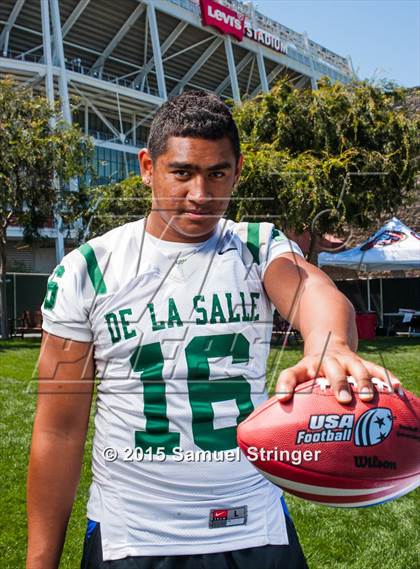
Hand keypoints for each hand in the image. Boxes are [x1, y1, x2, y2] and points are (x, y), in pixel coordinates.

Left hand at [275, 345, 400, 403]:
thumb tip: (280, 430)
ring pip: (356, 367)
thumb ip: (292, 398)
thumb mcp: (299, 379)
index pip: (291, 374)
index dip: (285, 385)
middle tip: (343, 399)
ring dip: (363, 380)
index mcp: (305, 367)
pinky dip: (386, 377)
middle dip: (338, 383)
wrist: (326, 343)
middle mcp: (325, 361)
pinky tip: (395, 388)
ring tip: (368, 397)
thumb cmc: (311, 373)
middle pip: (331, 368)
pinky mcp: (361, 362)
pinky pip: (376, 368)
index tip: (282, 399)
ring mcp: (345, 360)